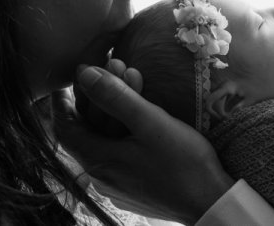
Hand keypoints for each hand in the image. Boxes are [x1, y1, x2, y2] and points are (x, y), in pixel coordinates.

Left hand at [52, 64, 234, 223]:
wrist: (212, 203)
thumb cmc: (184, 163)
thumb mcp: (150, 122)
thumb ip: (116, 97)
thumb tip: (83, 73)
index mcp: (99, 161)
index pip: (63, 127)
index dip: (60, 101)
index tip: (66, 80)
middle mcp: (101, 177)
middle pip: (85, 133)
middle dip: (94, 99)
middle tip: (106, 72)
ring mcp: (118, 187)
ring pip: (104, 143)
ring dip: (112, 113)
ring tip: (129, 84)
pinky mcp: (134, 190)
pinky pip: (118, 157)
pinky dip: (122, 133)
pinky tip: (139, 121)